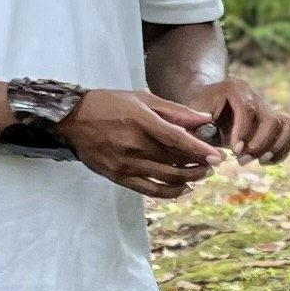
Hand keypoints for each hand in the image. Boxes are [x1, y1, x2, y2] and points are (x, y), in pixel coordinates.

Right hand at [60, 87, 220, 196]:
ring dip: (189, 178)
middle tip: (214, 164)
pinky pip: (150, 190)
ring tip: (203, 174)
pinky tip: (184, 188)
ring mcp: (125, 164)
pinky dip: (170, 192)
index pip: (176, 139)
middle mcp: (133, 145)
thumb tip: (204, 119)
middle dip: (199, 164)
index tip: (217, 156)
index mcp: (140, 121)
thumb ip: (175, 110)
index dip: (200, 150)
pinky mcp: (119, 177)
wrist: (72, 119)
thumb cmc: (109, 104)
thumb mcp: (142, 98)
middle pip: (175, 160)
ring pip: (166, 178)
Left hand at [193, 78, 289, 163]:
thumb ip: (200, 134)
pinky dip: (281, 150)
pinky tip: (264, 160)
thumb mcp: (193, 118)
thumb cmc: (198, 109)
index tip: (235, 151)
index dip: (244, 132)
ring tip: (258, 161)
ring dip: (275, 148)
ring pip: (288, 125)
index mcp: (236, 89)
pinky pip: (289, 134)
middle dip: (259, 145)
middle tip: (241, 160)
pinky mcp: (275, 120)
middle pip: (271, 120)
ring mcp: (268, 108)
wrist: (207, 99)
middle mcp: (256, 96)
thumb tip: (215, 155)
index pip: (247, 109)